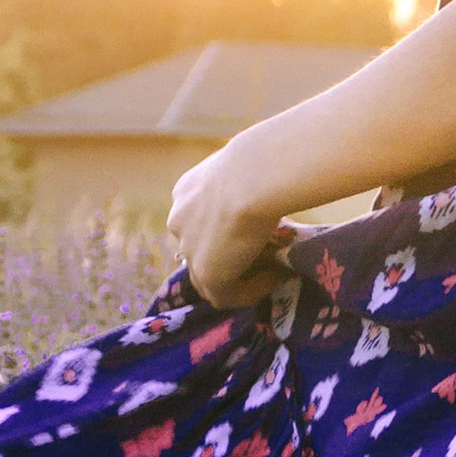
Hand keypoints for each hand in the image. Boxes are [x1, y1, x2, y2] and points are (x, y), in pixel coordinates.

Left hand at [168, 146, 281, 305]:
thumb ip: (248, 182)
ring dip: (239, 278)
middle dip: (225, 258)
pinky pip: (226, 295)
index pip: (196, 222)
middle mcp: (179, 220)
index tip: (252, 233)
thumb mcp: (247, 167)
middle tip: (262, 258)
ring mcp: (189, 250)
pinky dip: (251, 291)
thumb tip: (275, 182)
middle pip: (198, 250)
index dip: (220, 233)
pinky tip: (276, 277)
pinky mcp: (207, 274)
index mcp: (186, 192)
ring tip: (273, 272)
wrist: (255, 175)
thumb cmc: (260, 161)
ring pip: (208, 277)